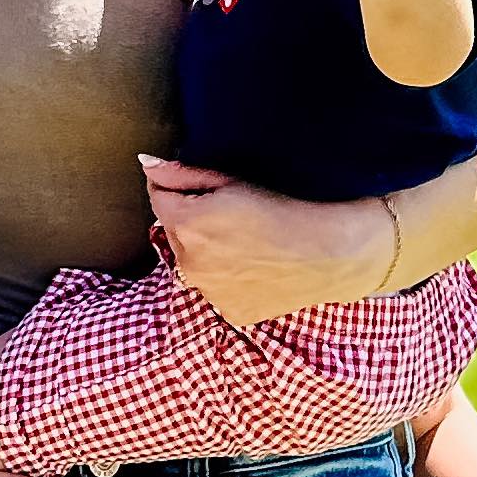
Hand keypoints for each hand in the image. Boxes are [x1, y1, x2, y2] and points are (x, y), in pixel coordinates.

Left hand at [139, 158, 373, 323]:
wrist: (330, 252)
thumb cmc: (284, 209)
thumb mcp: (233, 182)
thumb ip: (183, 174)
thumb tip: (146, 164)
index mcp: (187, 224)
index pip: (158, 197)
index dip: (176, 187)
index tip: (203, 187)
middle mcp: (189, 264)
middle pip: (174, 232)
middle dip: (192, 220)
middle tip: (233, 215)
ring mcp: (209, 293)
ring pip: (193, 263)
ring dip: (206, 251)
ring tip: (246, 243)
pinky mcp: (229, 312)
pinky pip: (216, 290)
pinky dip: (227, 278)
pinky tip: (254, 267)